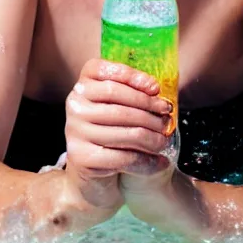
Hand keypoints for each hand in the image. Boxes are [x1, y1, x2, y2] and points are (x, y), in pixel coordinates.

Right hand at [64, 58, 171, 211]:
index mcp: (83, 85)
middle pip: (118, 99)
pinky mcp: (82, 157)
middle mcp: (74, 105)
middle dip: (149, 107)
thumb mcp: (117, 106)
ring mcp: (76, 131)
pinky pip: (124, 157)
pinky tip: (160, 162)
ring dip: (153, 137)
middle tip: (167, 116)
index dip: (131, 76)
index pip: (104, 70)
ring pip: (126, 130)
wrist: (90, 171)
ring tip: (165, 140)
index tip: (155, 88)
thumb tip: (156, 90)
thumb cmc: (111, 130)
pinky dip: (147, 161)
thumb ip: (131, 92)